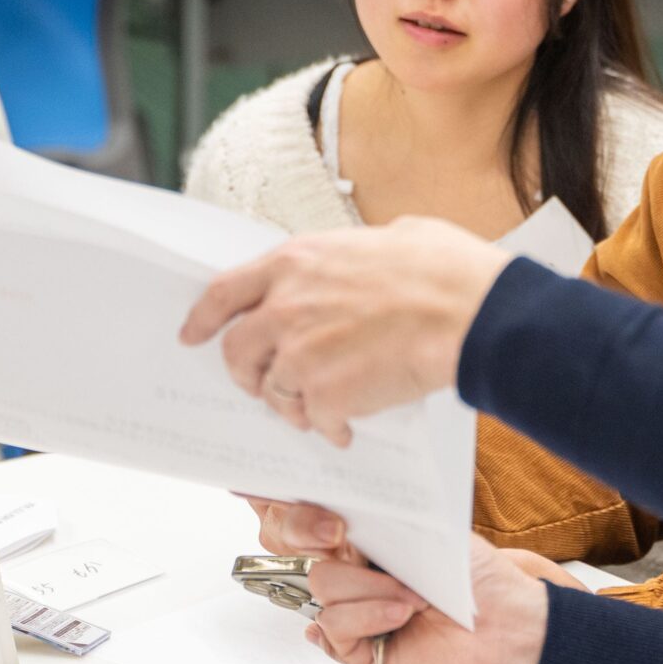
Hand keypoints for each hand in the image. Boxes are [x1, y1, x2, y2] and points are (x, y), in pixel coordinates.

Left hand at [179, 219, 510, 446]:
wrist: (469, 313)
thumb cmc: (445, 270)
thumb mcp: (394, 235)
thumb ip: (359, 251)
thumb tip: (375, 251)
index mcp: (297, 262)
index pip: (225, 292)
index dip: (203, 318)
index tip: (193, 334)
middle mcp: (287, 307)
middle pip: (238, 351)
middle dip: (246, 373)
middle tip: (262, 385)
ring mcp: (301, 354)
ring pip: (275, 392)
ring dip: (294, 403)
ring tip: (323, 408)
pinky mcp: (324, 394)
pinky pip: (316, 421)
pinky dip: (331, 428)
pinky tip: (351, 425)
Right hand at [302, 535, 553, 663]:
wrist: (506, 629)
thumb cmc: (479, 581)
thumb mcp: (436, 534)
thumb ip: (389, 521)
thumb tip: (350, 504)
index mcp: (375, 546)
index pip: (321, 526)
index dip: (310, 518)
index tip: (331, 517)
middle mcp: (361, 578)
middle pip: (314, 555)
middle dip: (327, 544)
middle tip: (344, 538)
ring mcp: (358, 614)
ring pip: (324, 588)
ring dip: (369, 588)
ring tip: (413, 597)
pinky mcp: (360, 651)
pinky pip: (336, 628)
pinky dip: (367, 615)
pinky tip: (400, 616)